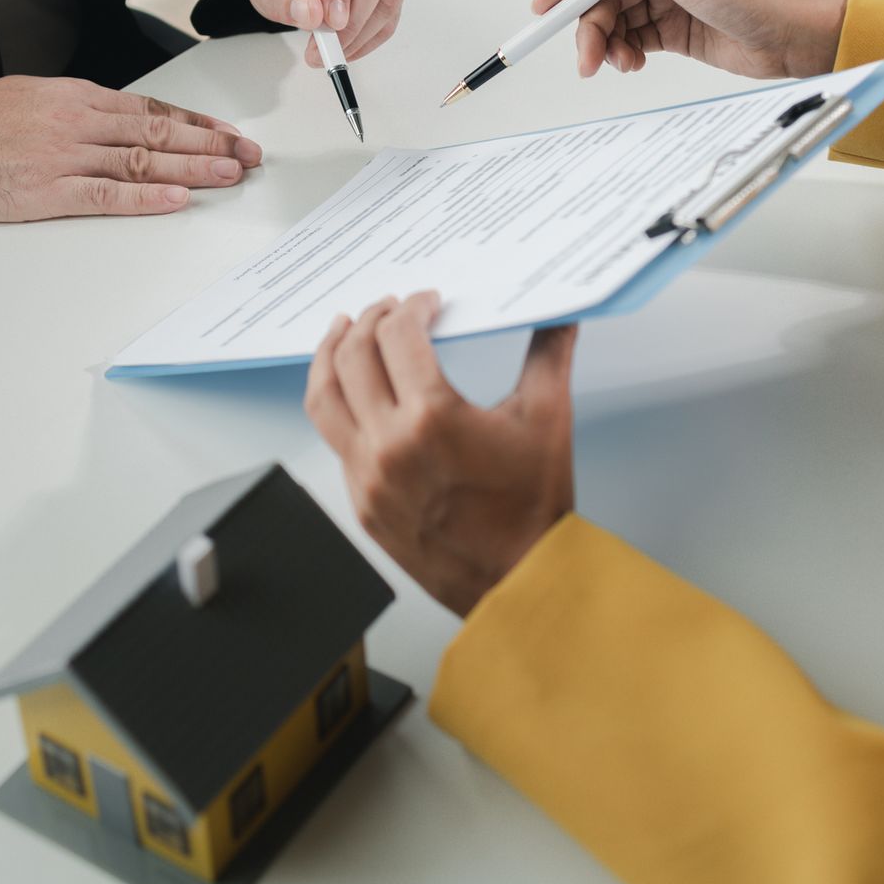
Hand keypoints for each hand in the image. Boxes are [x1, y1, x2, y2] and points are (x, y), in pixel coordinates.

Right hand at [0, 76, 261, 220]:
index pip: (150, 110)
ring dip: (192, 168)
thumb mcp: (29, 98)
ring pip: (142, 161)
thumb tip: (114, 122)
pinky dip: (145, 198)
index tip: (227, 133)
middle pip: (158, 133)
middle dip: (210, 144)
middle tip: (249, 156)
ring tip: (230, 175)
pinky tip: (176, 200)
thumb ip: (74, 111)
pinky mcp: (45, 192)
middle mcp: (78, 122)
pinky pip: (106, 195)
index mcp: (75, 98)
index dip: (195, 122)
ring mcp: (64, 157)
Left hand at [305, 292, 578, 616]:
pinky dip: (337, 406)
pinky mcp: (362, 504)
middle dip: (371, 321)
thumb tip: (560, 315)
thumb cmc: (533, 510)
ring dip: (329, 357)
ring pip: (323, 399)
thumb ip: (550, 354)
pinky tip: (351, 393)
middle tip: (388, 309)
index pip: (398, 336)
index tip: (425, 303)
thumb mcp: (547, 419)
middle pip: (352, 357)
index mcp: (432, 418)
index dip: (411, 308)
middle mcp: (389, 447)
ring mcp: (368, 478)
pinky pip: (333, 442)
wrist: (521, 580)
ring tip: (341, 334)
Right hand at [532, 0, 848, 80]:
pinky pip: (632, 40)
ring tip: (617, 64)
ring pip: (614, 20)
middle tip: (586, 56)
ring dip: (606, 43)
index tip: (543, 8)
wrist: (795, 36)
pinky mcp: (673, 30)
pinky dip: (624, 54)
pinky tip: (633, 63)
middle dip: (588, 25)